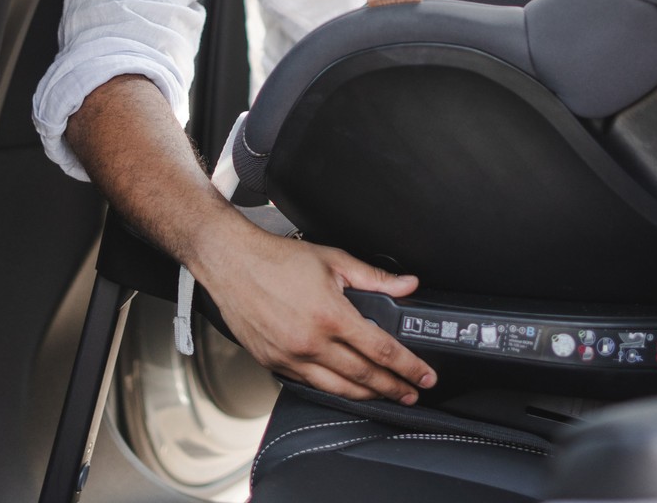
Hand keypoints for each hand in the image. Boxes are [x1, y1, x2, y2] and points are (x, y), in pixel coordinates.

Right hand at [197, 219, 436, 403]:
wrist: (231, 263)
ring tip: (386, 397)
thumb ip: (375, 277)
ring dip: (366, 396)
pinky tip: (345, 388)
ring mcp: (290, 357)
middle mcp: (311, 342)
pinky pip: (310, 384)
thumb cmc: (277, 259)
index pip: (381, 350)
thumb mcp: (333, 259)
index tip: (425, 376)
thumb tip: (408, 285)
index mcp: (331, 316)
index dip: (408, 366)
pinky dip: (332, 389)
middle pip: (363, 376)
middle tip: (412, 394)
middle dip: (393, 388)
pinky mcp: (273, 363)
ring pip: (337, 389)